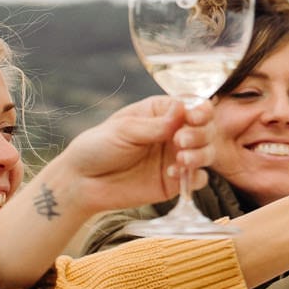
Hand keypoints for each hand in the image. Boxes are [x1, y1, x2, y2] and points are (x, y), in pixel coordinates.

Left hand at [53, 96, 212, 211]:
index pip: (193, 106)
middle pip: (205, 129)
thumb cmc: (97, 147)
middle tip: (180, 141)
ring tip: (181, 160)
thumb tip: (182, 110)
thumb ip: (154, 124)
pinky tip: (173, 175)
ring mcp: (175, 158)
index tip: (193, 118)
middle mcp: (173, 133)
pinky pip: (197, 180)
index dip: (200, 110)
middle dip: (200, 134)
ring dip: (201, 155)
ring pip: (207, 153)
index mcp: (161, 113)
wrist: (81, 183)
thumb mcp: (123, 130)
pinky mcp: (174, 182)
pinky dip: (193, 177)